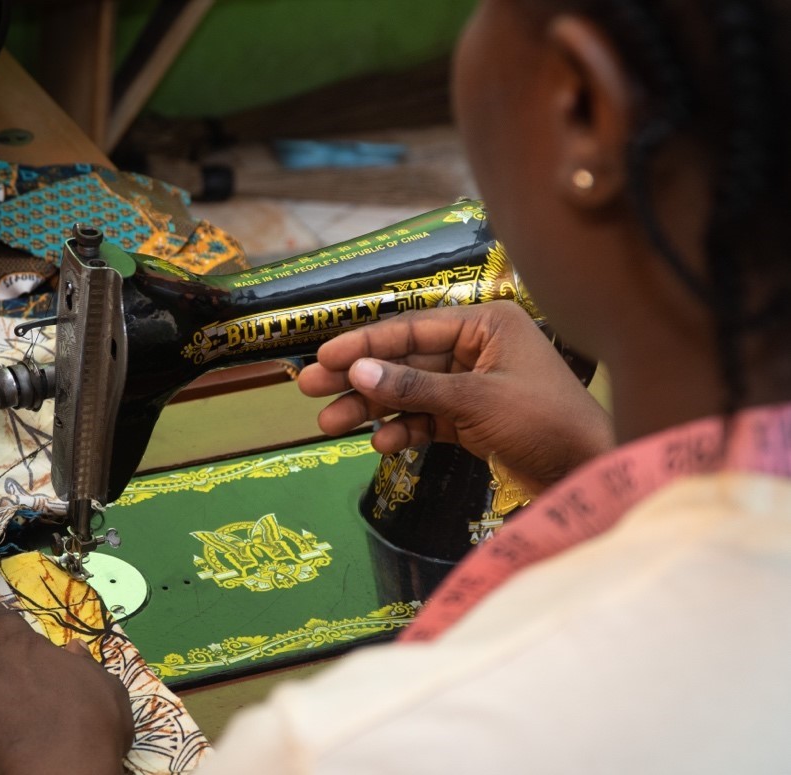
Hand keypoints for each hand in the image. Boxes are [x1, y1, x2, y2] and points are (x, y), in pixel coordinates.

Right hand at [297, 302, 613, 493]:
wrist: (590, 474)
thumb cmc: (545, 423)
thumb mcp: (475, 402)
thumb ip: (414, 387)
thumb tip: (357, 372)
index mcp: (487, 325)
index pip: (412, 328)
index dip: (364, 344)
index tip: (325, 358)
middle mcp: (479, 349)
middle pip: (404, 360)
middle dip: (358, 378)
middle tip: (309, 389)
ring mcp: (475, 386)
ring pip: (410, 392)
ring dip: (371, 409)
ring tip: (330, 423)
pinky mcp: (475, 421)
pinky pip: (427, 419)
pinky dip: (403, 430)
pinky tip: (380, 443)